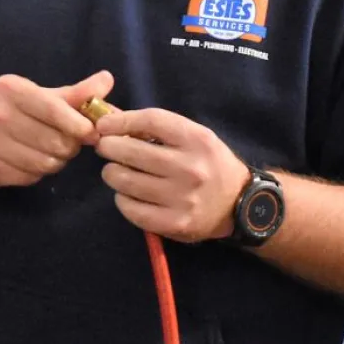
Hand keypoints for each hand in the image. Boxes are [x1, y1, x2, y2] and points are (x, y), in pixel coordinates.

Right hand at [0, 71, 113, 186]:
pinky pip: (30, 177)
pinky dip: (37, 172)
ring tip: (50, 151)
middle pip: (57, 142)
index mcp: (12, 91)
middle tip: (68, 142)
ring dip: (56, 161)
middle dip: (70, 145)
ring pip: (46, 164)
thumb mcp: (33, 92)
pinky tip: (29, 160)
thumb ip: (73, 92)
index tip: (90, 132)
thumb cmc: (0, 106)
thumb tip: (107, 81)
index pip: (56, 111)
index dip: (80, 125)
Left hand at [94, 107, 250, 242]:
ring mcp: (182, 198)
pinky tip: (127, 194)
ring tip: (116, 172)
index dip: (120, 121)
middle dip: (109, 147)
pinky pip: (131, 209)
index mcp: (197, 140)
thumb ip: (158, 128)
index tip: (104, 125)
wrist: (239, 204)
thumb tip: (110, 119)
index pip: (150, 121)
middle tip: (106, 149)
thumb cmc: (209, 164)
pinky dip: (122, 199)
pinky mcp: (174, 223)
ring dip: (112, 174)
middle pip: (131, 151)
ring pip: (126, 181)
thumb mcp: (194, 137)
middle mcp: (190, 168)